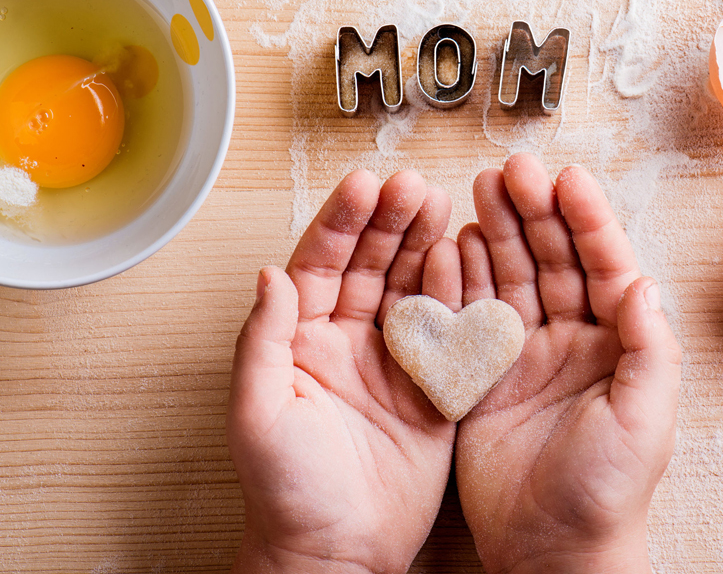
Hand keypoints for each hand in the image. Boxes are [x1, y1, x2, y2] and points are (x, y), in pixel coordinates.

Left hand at [227, 170, 455, 573]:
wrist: (338, 553)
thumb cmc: (287, 492)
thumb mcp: (258, 413)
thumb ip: (262, 341)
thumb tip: (267, 275)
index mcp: (302, 341)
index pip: (320, 264)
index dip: (342, 223)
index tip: (364, 186)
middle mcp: (348, 342)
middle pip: (370, 265)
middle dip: (391, 222)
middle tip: (414, 186)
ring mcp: (392, 362)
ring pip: (410, 288)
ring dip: (424, 245)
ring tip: (442, 206)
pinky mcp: (431, 388)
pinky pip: (445, 333)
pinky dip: (456, 297)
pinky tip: (464, 262)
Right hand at [431, 153, 680, 573]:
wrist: (551, 550)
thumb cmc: (609, 492)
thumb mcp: (645, 420)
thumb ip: (651, 348)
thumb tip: (643, 282)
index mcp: (616, 343)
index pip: (603, 265)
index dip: (586, 220)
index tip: (566, 178)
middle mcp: (571, 340)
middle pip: (552, 259)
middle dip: (532, 212)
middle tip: (511, 171)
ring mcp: (524, 355)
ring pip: (509, 278)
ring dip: (494, 234)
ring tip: (477, 191)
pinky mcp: (483, 376)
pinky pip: (471, 317)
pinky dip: (459, 281)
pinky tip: (450, 247)